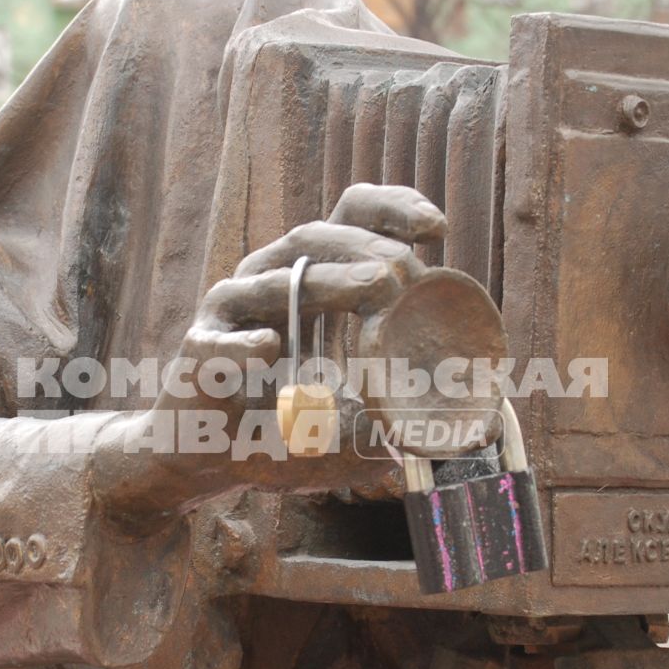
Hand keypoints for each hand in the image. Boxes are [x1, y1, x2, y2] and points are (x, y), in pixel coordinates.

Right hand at [95, 184, 445, 522]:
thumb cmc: (281, 427)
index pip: (351, 219)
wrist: (203, 458)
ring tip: (375, 285)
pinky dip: (244, 346)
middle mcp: (269, 282)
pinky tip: (270, 349)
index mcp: (309, 279)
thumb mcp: (353, 415)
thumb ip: (397, 405)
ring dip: (327, 280)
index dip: (393, 210)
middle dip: (367, 247)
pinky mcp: (197, 357)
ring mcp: (231, 316)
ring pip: (274, 279)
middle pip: (316, 237)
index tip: (437, 229)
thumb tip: (471, 425)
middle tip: (407, 270)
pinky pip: (219, 345)